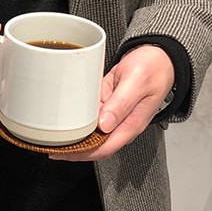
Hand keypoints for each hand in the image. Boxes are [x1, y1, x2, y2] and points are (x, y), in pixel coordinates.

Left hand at [50, 44, 174, 161]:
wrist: (159, 56)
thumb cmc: (153, 67)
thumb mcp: (136, 82)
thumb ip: (121, 104)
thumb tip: (105, 125)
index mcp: (131, 123)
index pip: (105, 148)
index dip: (82, 154)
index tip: (63, 152)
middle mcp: (122, 123)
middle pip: (95, 145)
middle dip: (74, 149)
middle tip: (51, 146)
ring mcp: (114, 115)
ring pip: (92, 133)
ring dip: (74, 137)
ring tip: (53, 137)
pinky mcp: (108, 105)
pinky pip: (91, 117)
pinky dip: (78, 120)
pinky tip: (64, 120)